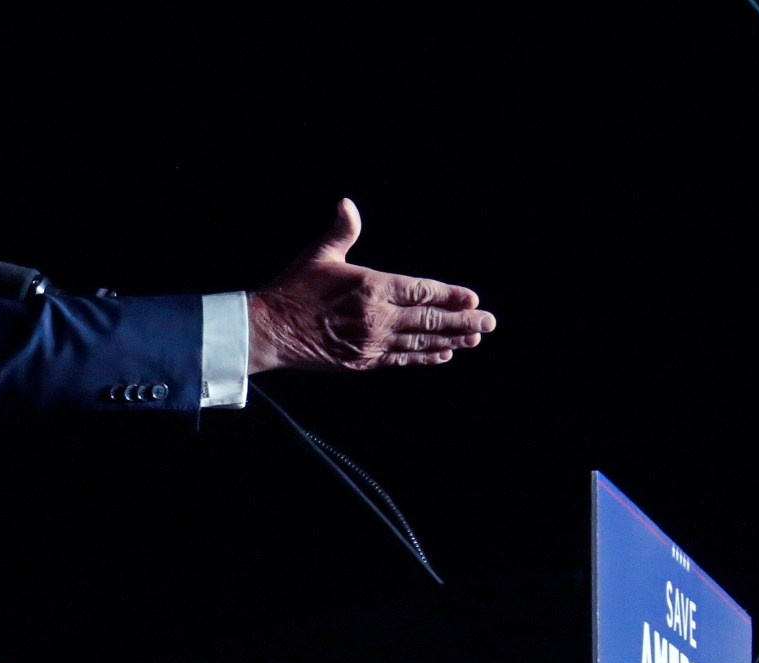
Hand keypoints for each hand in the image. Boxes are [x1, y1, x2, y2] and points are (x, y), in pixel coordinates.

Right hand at [247, 199, 495, 373]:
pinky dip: (424, 357)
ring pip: (420, 341)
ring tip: (473, 339)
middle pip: (429, 319)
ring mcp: (371, 342)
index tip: (473, 298)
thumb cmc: (293, 289)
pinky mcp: (362, 361)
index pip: (421, 290)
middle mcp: (377, 317)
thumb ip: (341, 231)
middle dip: (462, 321)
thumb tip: (348, 204)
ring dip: (450, 340)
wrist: (269, 330)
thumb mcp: (319, 255)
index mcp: (371, 286)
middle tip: (488, 323)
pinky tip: (442, 355)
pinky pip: (402, 359)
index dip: (450, 295)